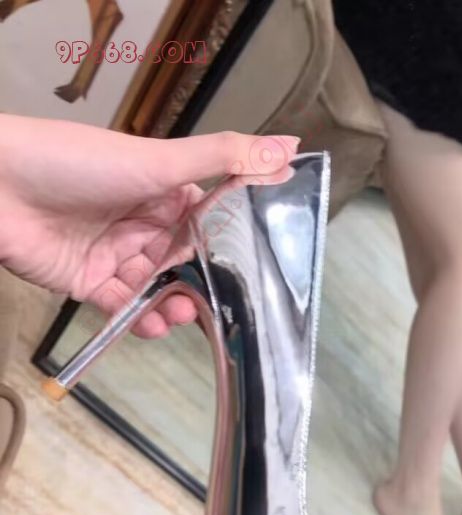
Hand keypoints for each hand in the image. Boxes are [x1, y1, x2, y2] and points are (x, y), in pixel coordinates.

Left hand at [0, 115, 298, 336]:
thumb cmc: (75, 163)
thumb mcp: (159, 159)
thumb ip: (223, 158)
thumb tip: (288, 146)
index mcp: (162, 191)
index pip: (210, 220)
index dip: (233, 243)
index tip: (260, 264)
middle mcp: (142, 223)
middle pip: (188, 261)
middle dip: (206, 283)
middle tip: (222, 300)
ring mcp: (117, 255)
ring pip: (160, 288)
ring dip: (176, 305)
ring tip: (182, 313)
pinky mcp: (91, 284)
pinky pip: (126, 308)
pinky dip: (143, 319)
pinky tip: (155, 323)